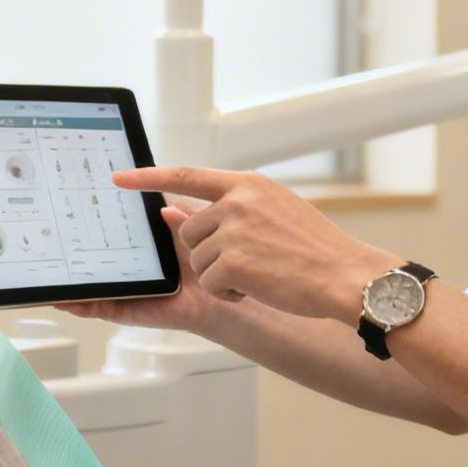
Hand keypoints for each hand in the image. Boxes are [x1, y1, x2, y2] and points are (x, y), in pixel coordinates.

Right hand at [57, 204, 225, 331]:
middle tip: (49, 239)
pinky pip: (103, 308)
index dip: (88, 219)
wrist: (220, 293)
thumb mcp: (189, 227)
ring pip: (91, 285)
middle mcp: (127, 265)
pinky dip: (82, 306)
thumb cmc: (204, 258)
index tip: (68, 208)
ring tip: (45, 274)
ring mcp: (126, 288)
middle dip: (71, 251)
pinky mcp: (131, 309)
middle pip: (94, 257)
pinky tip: (64, 301)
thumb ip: (175, 212)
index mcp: (138, 242)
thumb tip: (160, 204)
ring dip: (68, 282)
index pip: (108, 229)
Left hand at [113, 167, 400, 324]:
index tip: (121, 177)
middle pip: (191, 231)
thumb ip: (227, 209)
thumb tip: (172, 213)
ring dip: (221, 275)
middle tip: (249, 263)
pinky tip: (259, 288)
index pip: (187, 174)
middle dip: (210, 254)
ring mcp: (234, 229)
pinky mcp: (233, 260)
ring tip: (262, 274)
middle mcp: (238, 201)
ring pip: (199, 259)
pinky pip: (210, 283)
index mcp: (248, 184)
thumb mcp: (274, 213)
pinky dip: (229, 292)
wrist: (346, 276)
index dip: (149, 177)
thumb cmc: (317, 250)